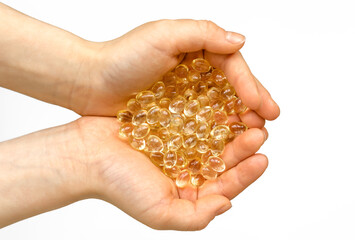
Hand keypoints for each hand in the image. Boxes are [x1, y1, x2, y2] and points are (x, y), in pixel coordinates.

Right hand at [72, 116, 268, 229]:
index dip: (245, 175)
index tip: (262, 160)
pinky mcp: (168, 123)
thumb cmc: (118, 185)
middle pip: (223, 160)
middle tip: (260, 134)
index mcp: (187, 192)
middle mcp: (185, 168)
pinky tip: (222, 104)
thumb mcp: (160, 212)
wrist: (86, 154)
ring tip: (249, 118)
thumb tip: (226, 205)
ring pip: (213, 137)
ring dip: (231, 128)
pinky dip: (209, 112)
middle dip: (243, 149)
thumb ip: (196, 216)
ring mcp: (177, 144)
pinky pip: (195, 117)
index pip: (224, 186)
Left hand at [73, 20, 279, 122]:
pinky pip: (201, 121)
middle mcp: (195, 70)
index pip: (232, 65)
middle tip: (267, 122)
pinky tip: (227, 140)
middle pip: (231, 87)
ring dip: (238, 119)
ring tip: (254, 134)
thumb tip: (241, 42)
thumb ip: (204, 34)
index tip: (264, 106)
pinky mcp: (175, 112)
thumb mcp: (163, 36)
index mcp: (196, 49)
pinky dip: (216, 130)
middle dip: (251, 103)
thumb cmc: (123, 57)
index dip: (250, 85)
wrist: (90, 82)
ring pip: (220, 105)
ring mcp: (186, 93)